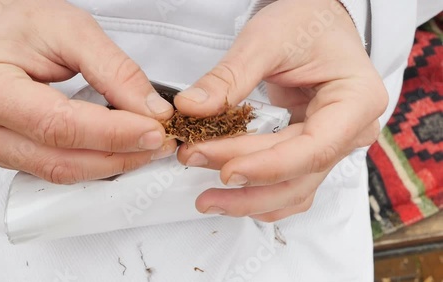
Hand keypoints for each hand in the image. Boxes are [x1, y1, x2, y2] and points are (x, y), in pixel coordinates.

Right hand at [0, 0, 175, 183]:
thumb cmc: (17, 24)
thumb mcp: (71, 30)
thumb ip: (115, 70)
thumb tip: (150, 109)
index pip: (59, 126)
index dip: (113, 133)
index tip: (153, 129)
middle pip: (62, 160)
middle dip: (120, 154)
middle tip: (158, 140)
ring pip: (60, 172)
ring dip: (111, 163)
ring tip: (144, 146)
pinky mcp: (6, 157)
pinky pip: (55, 170)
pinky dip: (93, 162)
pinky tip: (117, 149)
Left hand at [174, 0, 387, 220]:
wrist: (315, 22)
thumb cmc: (304, 22)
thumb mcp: (266, 40)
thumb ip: (229, 77)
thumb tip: (191, 108)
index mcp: (356, 101)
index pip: (314, 148)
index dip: (269, 166)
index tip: (227, 170)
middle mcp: (351, 131)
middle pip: (298, 173)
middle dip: (244, 178)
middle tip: (195, 161)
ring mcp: (331, 145)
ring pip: (293, 189)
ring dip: (249, 199)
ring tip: (207, 198)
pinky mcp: (310, 151)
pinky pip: (289, 185)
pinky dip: (259, 195)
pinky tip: (229, 197)